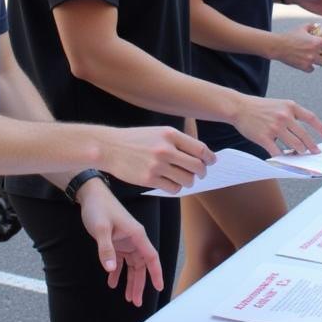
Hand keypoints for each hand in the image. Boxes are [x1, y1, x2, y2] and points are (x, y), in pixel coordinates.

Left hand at [76, 179, 163, 305]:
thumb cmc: (99, 208)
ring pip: (132, 265)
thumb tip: (111, 269)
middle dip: (140, 284)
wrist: (90, 195)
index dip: (156, 273)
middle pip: (141, 265)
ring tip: (128, 298)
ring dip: (130, 281)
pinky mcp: (116, 242)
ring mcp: (125, 241)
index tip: (159, 287)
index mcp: (136, 234)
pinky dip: (117, 272)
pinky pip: (120, 261)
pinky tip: (111, 282)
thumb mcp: (101, 229)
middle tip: (137, 302)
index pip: (150, 256)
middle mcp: (134, 239)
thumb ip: (106, 249)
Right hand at [95, 125, 214, 192]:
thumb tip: (200, 155)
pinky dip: (176, 188)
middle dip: (202, 172)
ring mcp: (157, 165)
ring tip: (185, 179)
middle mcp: (166, 149)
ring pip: (187, 180)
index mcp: (170, 134)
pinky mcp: (149, 179)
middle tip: (201, 174)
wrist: (110, 147)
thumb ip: (178, 141)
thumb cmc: (136, 140)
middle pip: (197, 166)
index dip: (209, 158)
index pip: (200, 148)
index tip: (211, 162)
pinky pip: (173, 188)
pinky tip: (172, 183)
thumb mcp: (158, 132)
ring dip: (189, 182)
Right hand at [232, 94, 321, 154]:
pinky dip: (283, 157)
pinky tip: (284, 158)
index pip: (311, 118)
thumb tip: (303, 134)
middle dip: (312, 147)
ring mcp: (274, 127)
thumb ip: (292, 115)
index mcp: (290, 106)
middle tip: (315, 152)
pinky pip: (278, 152)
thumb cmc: (259, 107)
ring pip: (294, 145)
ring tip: (300, 155)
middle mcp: (284, 116)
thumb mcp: (279, 104)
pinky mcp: (264, 137)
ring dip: (299, 153)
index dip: (320, 128)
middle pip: (304, 136)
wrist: (239, 107)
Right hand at [271, 24, 321, 71]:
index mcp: (317, 42)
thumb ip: (312, 26)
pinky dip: (310, 66)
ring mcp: (310, 60)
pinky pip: (312, 69)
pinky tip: (306, 61)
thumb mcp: (302, 28)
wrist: (278, 46)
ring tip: (315, 57)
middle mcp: (315, 52)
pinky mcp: (303, 66)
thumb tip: (318, 26)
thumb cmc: (289, 37)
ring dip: (320, 61)